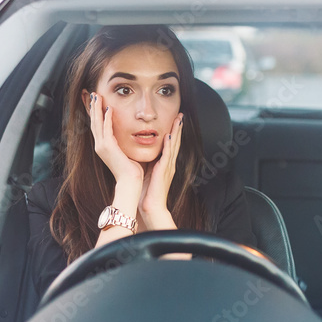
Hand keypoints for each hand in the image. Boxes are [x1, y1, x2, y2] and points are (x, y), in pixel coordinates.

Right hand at [87, 92, 143, 185]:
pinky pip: (106, 129)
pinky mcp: (108, 147)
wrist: (129, 180)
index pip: (97, 126)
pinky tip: (108, 108)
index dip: (95, 113)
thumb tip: (128, 133)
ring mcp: (102, 146)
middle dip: (93, 107)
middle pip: (94, 122)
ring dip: (97, 109)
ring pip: (97, 123)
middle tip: (93, 94)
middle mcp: (99, 145)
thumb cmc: (130, 168)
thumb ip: (122, 142)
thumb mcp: (124, 151)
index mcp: (103, 147)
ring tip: (97, 96)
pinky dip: (107, 118)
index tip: (95, 101)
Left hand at [139, 112, 182, 228]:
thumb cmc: (148, 192)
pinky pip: (167, 155)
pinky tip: (169, 135)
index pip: (170, 144)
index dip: (173, 132)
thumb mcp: (148, 173)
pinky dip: (169, 145)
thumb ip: (148, 163)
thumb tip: (141, 153)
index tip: (174, 119)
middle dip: (178, 128)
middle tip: (180, 114)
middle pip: (175, 142)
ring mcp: (168, 167)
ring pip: (173, 145)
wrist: (151, 207)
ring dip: (176, 132)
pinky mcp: (164, 171)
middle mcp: (169, 164)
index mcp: (165, 164)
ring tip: (178, 119)